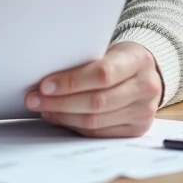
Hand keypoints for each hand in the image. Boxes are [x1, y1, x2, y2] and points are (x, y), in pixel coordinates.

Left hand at [25, 41, 162, 137]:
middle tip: (34, 100)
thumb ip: (86, 62)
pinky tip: (60, 118)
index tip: (45, 85)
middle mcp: (145, 87)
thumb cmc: (121, 59)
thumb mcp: (110, 50)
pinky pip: (99, 132)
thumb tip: (47, 80)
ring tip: (44, 109)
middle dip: (60, 102)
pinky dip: (75, 126)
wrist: (148, 73)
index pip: (102, 74)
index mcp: (138, 61)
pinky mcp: (137, 129)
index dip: (71, 82)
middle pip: (97, 102)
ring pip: (95, 121)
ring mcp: (143, 111)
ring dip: (63, 116)